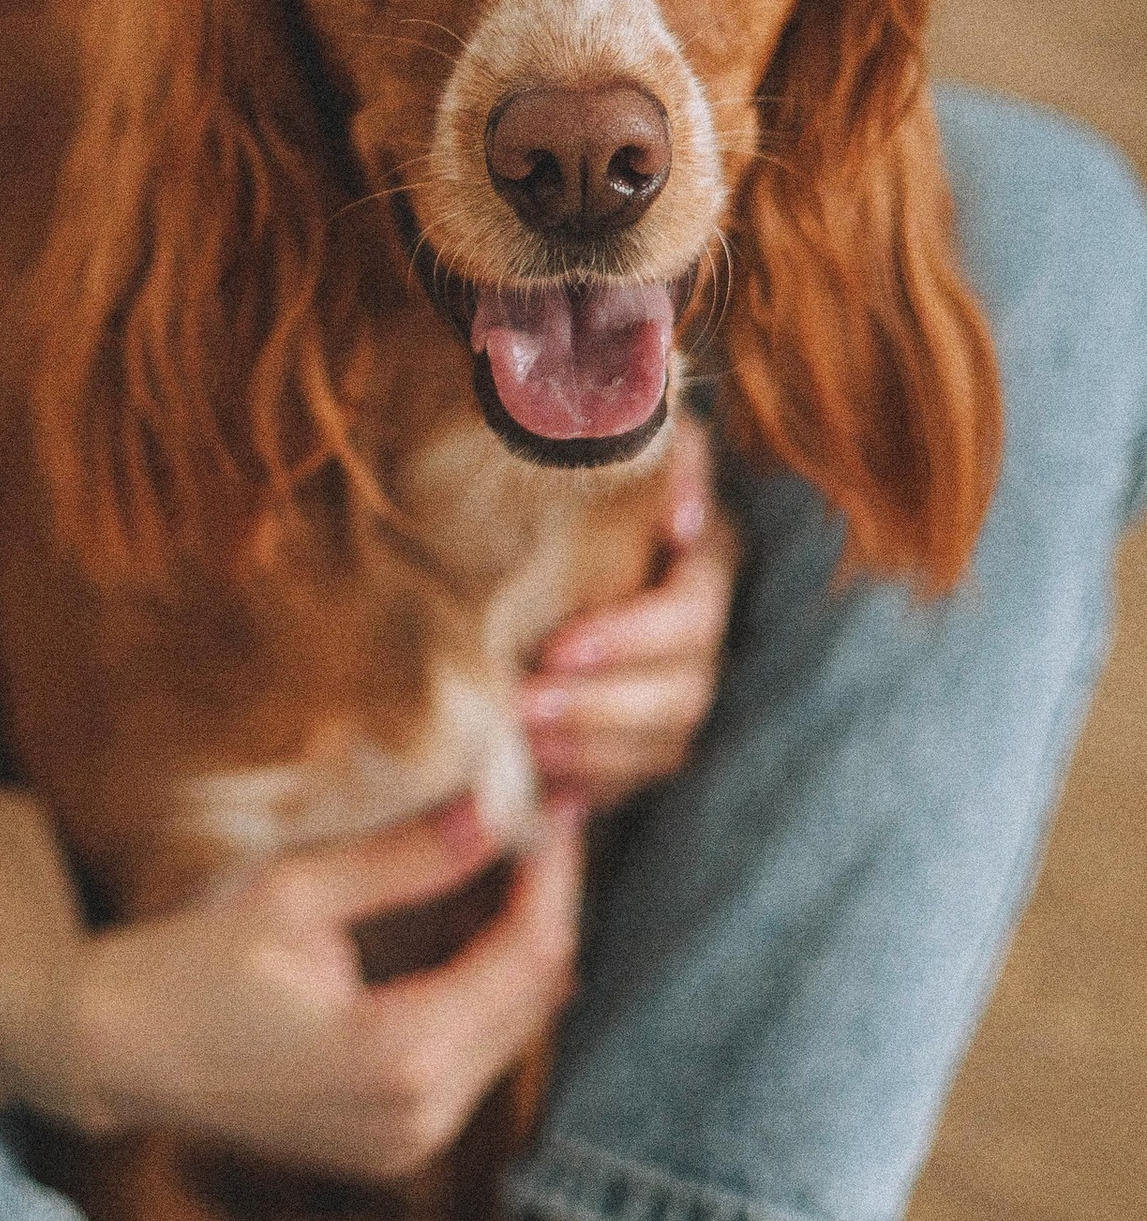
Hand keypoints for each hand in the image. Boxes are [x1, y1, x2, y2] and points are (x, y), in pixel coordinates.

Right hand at [68, 793, 583, 1179]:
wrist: (117, 1053)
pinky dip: (481, 994)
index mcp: (400, 1057)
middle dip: (547, 908)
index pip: (528, 960)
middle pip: (536, 1002)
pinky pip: (471, 1062)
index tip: (562, 807)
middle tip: (540, 826)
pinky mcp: (395, 1147)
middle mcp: (421, 1119)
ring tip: (505, 865)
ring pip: (511, 1034)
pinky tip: (462, 929)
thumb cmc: (190, 965)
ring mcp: (409, 1145)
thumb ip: (407, 859)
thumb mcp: (297, 894)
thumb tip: (495, 810)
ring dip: (518, 952)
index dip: (554, 877)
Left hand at [522, 417, 736, 811]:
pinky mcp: (642, 739)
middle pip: (684, 694)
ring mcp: (676, 688)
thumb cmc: (563, 462)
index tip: (560, 646)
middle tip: (522, 701)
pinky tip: (538, 785)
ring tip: (520, 737)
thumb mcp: (602, 433)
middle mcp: (699, 631)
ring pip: (665, 747)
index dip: (634, 637)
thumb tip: (682, 515)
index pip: (692, 614)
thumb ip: (659, 446)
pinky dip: (586, 787)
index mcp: (699, 558)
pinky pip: (630, 784)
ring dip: (591, 752)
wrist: (523, 510)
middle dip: (601, 706)